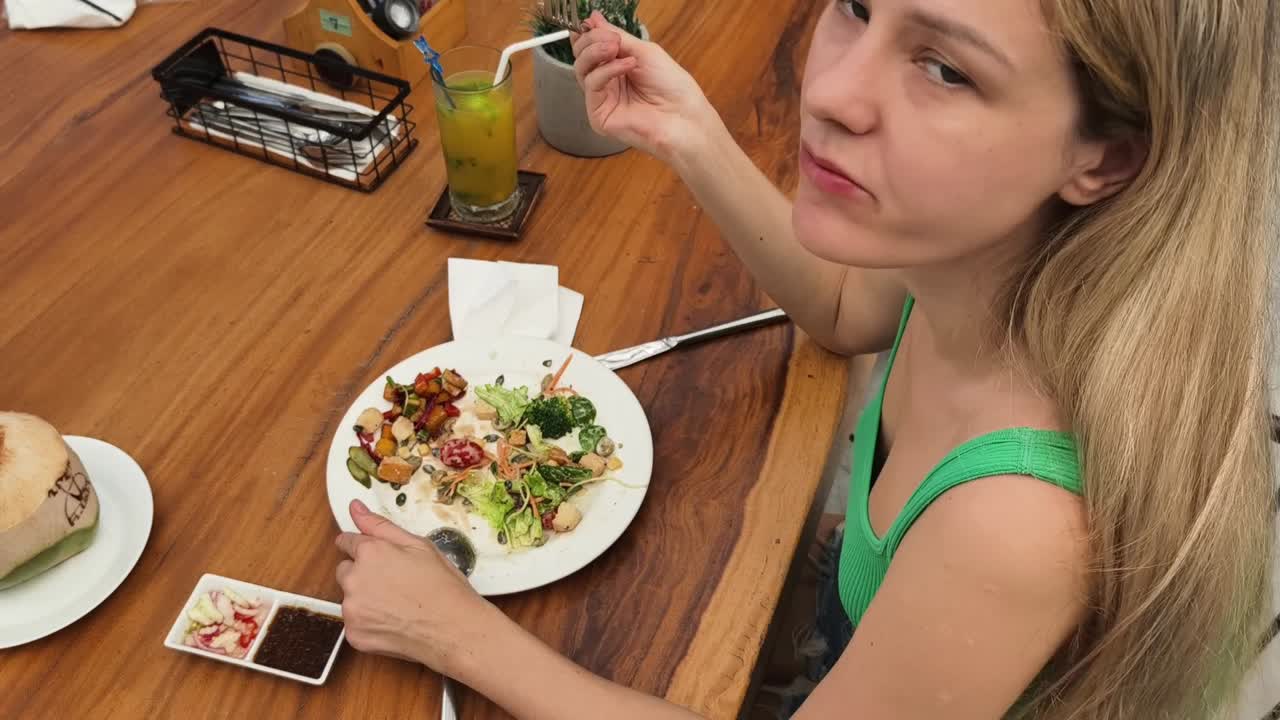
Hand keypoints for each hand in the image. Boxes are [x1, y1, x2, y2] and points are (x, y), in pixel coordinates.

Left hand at [335, 500, 499, 675]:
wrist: (454, 630)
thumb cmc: (442, 586)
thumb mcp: (419, 546)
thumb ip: (380, 526)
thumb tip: (354, 507)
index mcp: (370, 553)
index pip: (347, 542)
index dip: (363, 549)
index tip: (375, 559)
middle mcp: (354, 580)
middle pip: (345, 571)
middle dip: (363, 574)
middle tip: (395, 584)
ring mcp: (352, 610)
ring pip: (350, 599)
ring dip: (366, 600)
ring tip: (398, 606)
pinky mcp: (354, 635)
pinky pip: (355, 624)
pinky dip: (370, 624)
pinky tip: (394, 623)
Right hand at [571, 11, 721, 162]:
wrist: (683, 116)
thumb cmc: (672, 86)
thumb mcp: (644, 51)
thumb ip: (617, 36)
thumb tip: (594, 19)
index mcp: (617, 67)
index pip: (591, 48)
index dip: (588, 34)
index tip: (592, 22)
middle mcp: (607, 83)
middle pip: (581, 57)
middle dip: (591, 40)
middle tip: (610, 37)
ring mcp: (602, 99)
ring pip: (581, 69)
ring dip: (596, 52)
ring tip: (615, 46)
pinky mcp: (599, 115)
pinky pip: (592, 85)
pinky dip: (606, 70)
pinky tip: (626, 65)